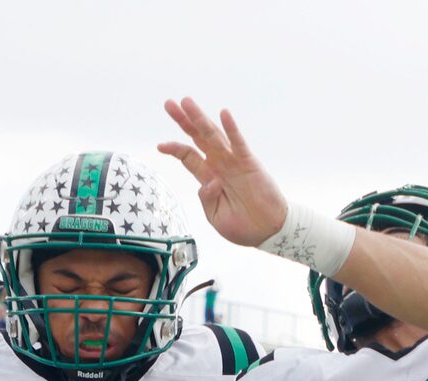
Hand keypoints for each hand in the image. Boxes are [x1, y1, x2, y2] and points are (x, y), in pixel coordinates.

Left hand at [157, 99, 287, 248]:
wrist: (267, 231)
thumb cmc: (243, 226)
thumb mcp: (216, 217)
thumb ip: (207, 200)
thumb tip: (208, 183)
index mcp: (209, 177)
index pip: (189, 156)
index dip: (175, 149)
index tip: (160, 146)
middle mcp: (220, 164)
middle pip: (198, 138)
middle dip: (183, 120)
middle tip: (169, 104)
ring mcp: (234, 161)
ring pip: (213, 135)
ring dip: (200, 118)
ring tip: (187, 102)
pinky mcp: (249, 163)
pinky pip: (239, 144)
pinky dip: (232, 129)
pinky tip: (223, 114)